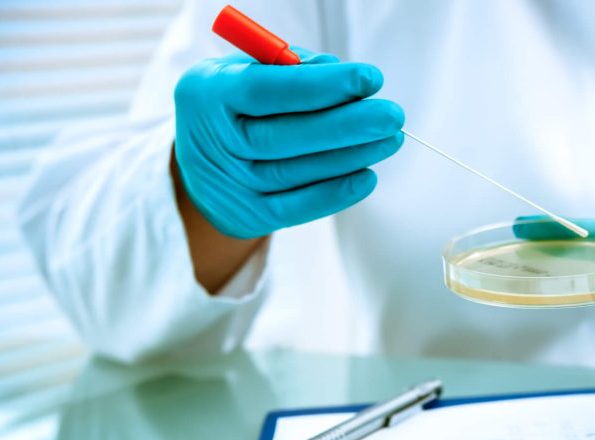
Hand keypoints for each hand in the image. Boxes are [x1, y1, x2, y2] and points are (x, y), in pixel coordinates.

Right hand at [173, 49, 403, 238]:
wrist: (202, 164)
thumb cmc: (237, 104)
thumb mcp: (248, 71)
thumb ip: (290, 68)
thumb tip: (341, 76)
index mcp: (207, 92)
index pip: (267, 89)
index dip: (322, 86)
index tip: (370, 79)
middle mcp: (212, 141)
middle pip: (285, 136)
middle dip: (347, 125)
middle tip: (392, 116)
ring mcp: (229, 184)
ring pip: (296, 172)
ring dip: (351, 157)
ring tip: (389, 140)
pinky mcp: (248, 216)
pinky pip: (297, 208)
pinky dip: (335, 193)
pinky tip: (367, 177)